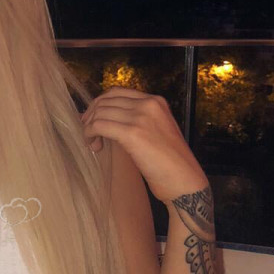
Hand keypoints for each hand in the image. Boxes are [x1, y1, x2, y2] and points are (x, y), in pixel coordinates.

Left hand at [80, 87, 208, 202]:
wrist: (184, 180)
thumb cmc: (171, 163)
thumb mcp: (158, 131)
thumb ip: (139, 120)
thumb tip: (109, 119)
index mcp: (156, 101)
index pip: (117, 92)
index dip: (99, 104)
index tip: (92, 119)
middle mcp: (149, 104)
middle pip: (106, 100)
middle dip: (91, 116)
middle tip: (89, 133)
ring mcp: (141, 117)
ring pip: (100, 112)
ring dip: (90, 127)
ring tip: (94, 144)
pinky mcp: (133, 133)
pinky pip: (99, 125)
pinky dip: (90, 134)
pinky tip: (94, 146)